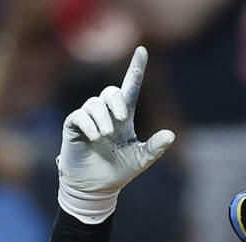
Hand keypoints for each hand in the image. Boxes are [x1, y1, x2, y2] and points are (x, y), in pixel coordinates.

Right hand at [58, 46, 174, 222]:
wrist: (96, 188)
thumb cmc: (119, 171)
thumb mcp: (141, 159)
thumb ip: (155, 147)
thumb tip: (171, 134)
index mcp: (124, 117)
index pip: (131, 86)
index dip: (136, 68)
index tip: (142, 50)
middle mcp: (106, 114)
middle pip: (110, 91)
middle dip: (116, 101)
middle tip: (122, 118)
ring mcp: (89, 119)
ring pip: (94, 103)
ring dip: (102, 118)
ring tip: (105, 136)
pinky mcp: (74, 127)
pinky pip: (80, 116)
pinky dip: (89, 124)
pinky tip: (95, 137)